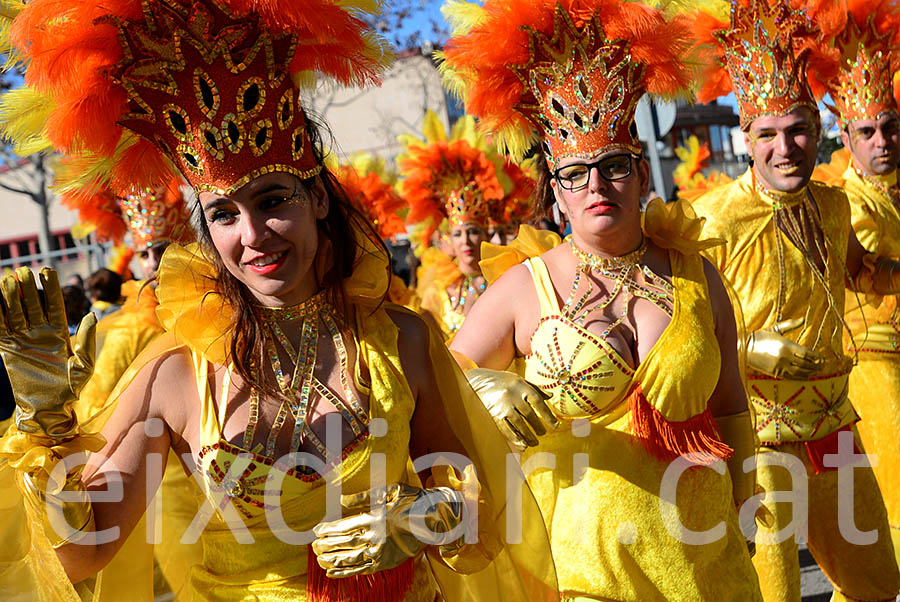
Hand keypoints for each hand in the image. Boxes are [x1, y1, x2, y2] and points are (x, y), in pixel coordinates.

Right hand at [0, 267, 95, 439]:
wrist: (48, 409)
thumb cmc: (71, 390)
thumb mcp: (84, 365)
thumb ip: (86, 341)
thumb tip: (91, 315)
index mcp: (58, 333)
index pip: (54, 305)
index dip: (51, 288)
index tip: (47, 270)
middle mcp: (39, 333)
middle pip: (32, 304)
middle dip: (28, 288)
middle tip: (23, 271)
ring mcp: (22, 340)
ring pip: (15, 312)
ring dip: (11, 297)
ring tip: (8, 279)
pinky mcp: (7, 350)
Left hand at [312, 483, 464, 576]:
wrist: (434, 518)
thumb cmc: (410, 500)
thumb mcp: (387, 492)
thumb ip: (361, 497)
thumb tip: (339, 500)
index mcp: (374, 518)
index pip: (344, 526)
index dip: (328, 530)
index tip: (316, 530)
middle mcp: (376, 537)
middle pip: (344, 544)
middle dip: (326, 545)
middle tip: (314, 546)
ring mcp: (381, 552)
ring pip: (350, 559)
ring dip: (332, 560)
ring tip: (319, 559)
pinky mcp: (386, 563)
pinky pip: (361, 570)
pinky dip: (345, 572)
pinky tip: (332, 572)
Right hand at [466, 368, 558, 448]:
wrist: (476, 381)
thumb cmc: (502, 381)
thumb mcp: (518, 380)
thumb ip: (534, 388)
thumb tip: (551, 396)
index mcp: (520, 385)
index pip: (538, 402)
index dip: (548, 415)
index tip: (556, 426)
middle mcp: (512, 395)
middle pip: (529, 415)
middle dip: (538, 427)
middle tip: (543, 434)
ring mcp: (502, 405)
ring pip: (519, 425)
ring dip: (528, 436)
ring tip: (534, 442)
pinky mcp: (494, 415)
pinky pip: (507, 430)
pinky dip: (516, 439)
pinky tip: (522, 445)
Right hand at [746, 318, 822, 378]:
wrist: (744, 348)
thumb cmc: (760, 337)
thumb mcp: (775, 329)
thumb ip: (790, 324)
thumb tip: (803, 318)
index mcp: (785, 345)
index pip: (806, 353)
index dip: (816, 357)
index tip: (823, 358)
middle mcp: (784, 357)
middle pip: (805, 364)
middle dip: (816, 365)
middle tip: (823, 365)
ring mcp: (779, 366)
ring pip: (800, 372)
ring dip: (810, 372)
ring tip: (817, 371)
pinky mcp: (775, 373)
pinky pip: (791, 377)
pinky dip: (801, 377)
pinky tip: (807, 376)